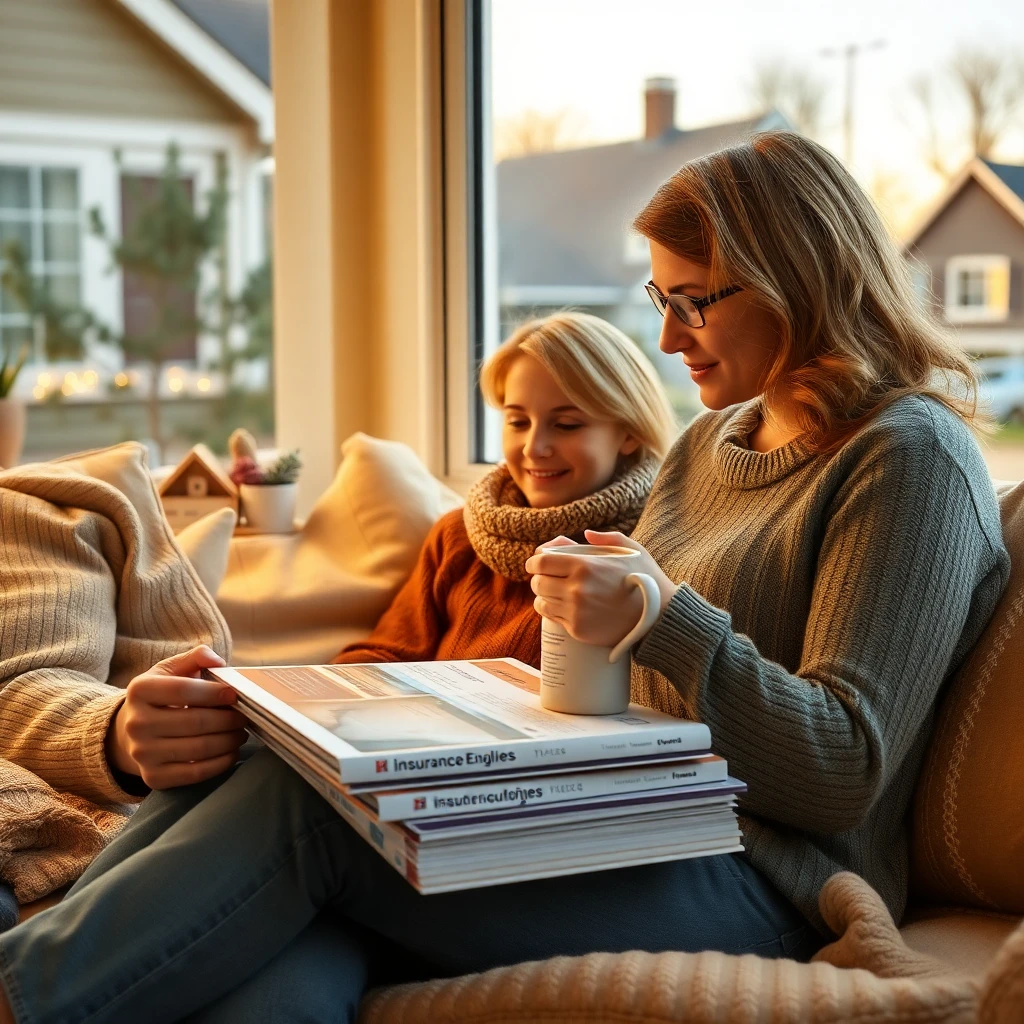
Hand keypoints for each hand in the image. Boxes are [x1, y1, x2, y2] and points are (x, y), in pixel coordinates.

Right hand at [106, 646, 247, 789]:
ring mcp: (142, 753)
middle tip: (244, 716)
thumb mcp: (172, 670)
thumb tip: (217, 661)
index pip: (183, 690)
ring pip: (199, 749)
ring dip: (229, 740)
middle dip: (228, 719)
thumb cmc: (162, 696)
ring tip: (240, 732)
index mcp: (140, 690)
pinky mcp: (153, 778)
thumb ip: (196, 658)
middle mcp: (136, 723)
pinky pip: (196, 774)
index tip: (235, 694)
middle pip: (195, 722)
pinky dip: (221, 762)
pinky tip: (231, 751)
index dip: (214, 692)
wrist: (131, 731)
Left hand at [524, 531, 676, 647]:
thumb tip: (585, 535)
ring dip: (543, 595)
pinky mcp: (578, 630)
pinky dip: (552, 610)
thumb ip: (606, 538)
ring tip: (553, 592)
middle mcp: (576, 589)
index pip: (541, 562)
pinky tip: (561, 606)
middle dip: (538, 578)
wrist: (660, 616)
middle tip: (544, 578)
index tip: (536, 563)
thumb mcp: (631, 549)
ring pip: (541, 601)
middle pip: (538, 582)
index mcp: (585, 565)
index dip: (534, 562)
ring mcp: (576, 611)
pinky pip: (552, 618)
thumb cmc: (646, 579)